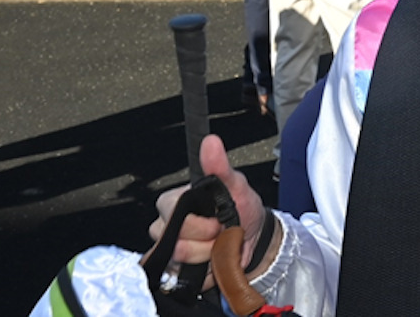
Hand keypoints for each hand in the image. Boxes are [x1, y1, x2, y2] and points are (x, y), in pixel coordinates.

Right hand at [146, 135, 275, 289]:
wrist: (254, 237)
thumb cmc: (241, 208)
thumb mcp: (236, 184)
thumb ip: (220, 165)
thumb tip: (210, 141)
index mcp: (175, 202)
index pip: (170, 210)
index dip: (198, 220)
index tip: (218, 218)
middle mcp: (166, 226)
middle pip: (173, 239)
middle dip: (206, 238)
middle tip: (221, 231)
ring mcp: (169, 251)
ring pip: (180, 258)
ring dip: (208, 254)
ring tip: (219, 244)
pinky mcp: (176, 272)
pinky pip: (185, 277)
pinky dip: (206, 271)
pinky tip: (214, 260)